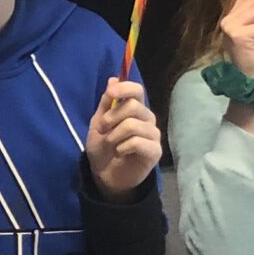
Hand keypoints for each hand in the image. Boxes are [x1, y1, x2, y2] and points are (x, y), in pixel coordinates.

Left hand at [86, 79, 161, 198]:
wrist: (105, 175)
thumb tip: (113, 79)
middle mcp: (147, 118)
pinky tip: (121, 153)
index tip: (111, 93)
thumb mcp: (98, 123)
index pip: (137, 90)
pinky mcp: (155, 151)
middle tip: (103, 130)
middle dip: (111, 118)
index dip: (124, 88)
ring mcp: (153, 135)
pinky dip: (122, 148)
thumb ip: (106, 103)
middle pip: (132, 106)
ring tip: (111, 144)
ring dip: (114, 136)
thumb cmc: (103, 147)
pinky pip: (137, 142)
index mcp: (135, 108)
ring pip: (132, 125)